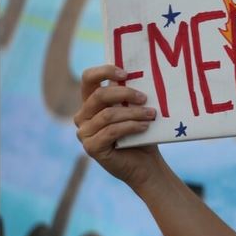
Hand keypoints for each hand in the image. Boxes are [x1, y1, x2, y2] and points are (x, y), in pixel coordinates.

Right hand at [74, 64, 164, 192]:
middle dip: (125, 94)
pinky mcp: (91, 147)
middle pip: (99, 96)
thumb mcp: (135, 110)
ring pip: (108, 115)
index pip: (88, 78)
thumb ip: (131, 94)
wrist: (146, 164)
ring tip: (152, 114)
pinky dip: (131, 126)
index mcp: (91, 102)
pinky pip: (111, 131)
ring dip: (133, 112)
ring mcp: (84, 133)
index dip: (104, 71)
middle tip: (145, 98)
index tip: (126, 73)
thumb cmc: (141, 132)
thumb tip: (141, 73)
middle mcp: (83, 116)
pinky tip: (145, 126)